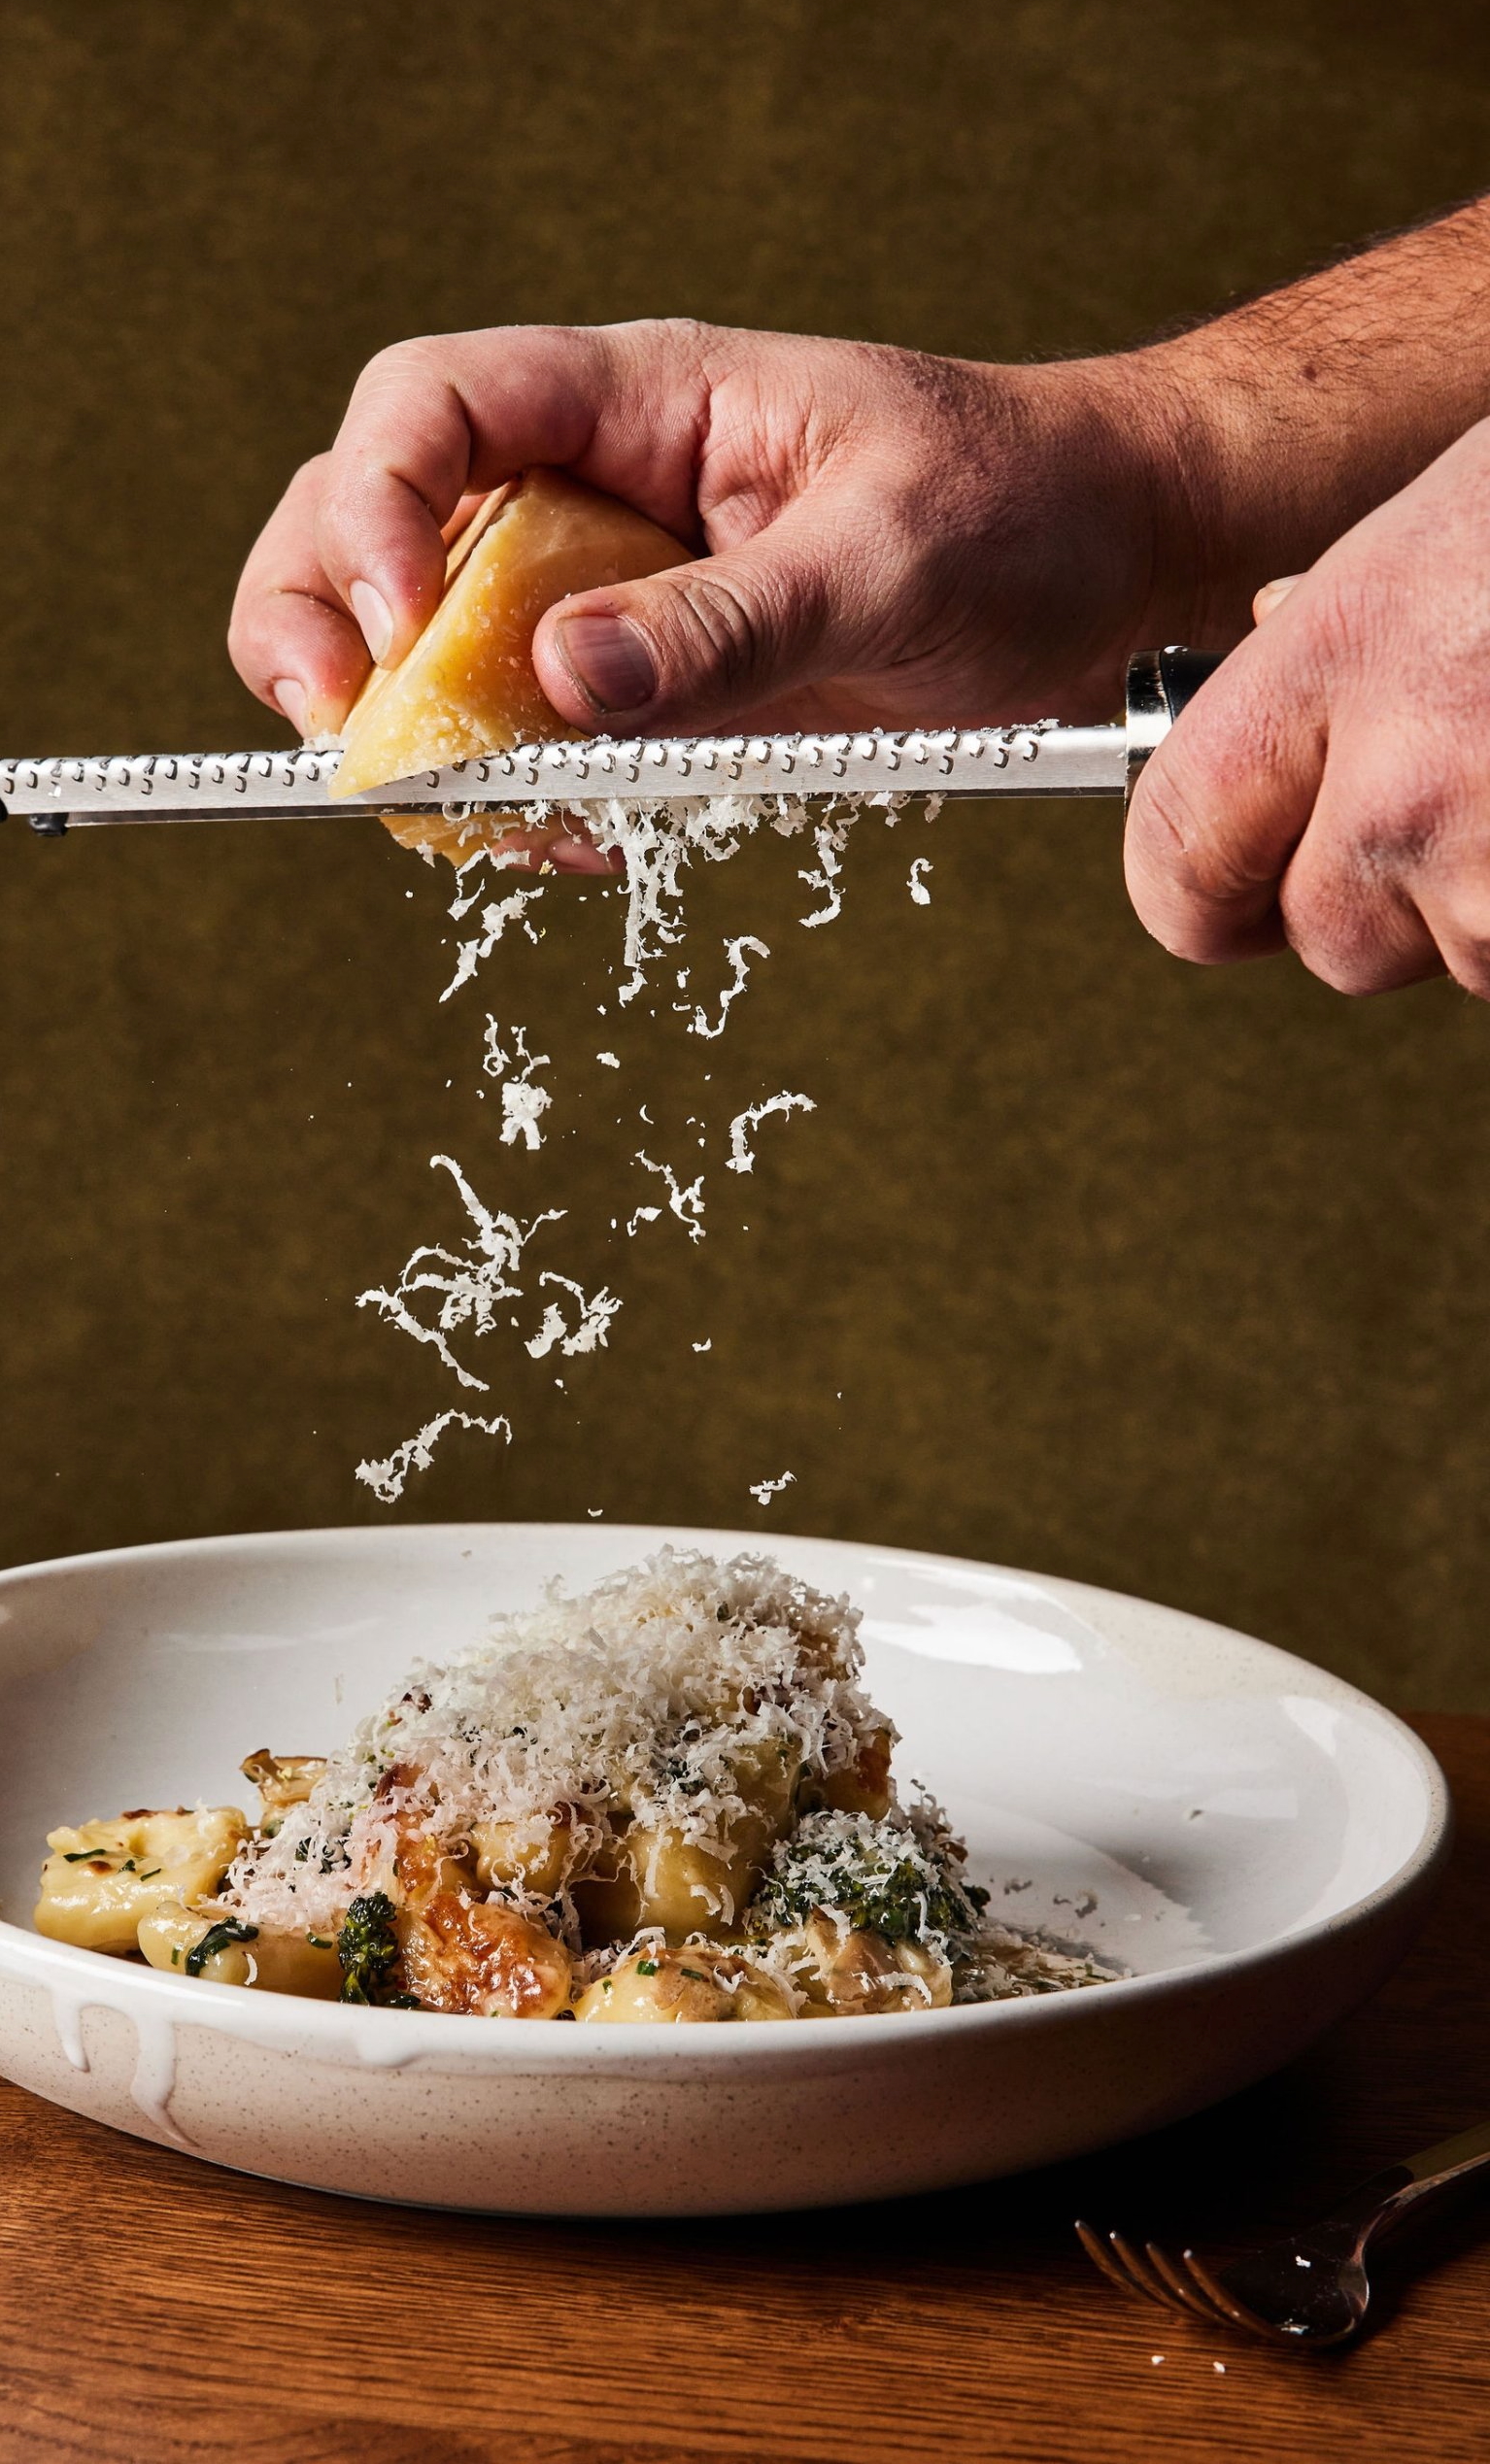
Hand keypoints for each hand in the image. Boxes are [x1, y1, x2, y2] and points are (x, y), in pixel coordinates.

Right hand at [229, 318, 1179, 746]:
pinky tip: (571, 838)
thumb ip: (728, 623)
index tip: (397, 630)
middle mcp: (594, 488)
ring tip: (480, 814)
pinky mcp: (644, 689)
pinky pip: (522, 736)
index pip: (435, 402)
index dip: (376, 504)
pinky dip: (508, 795)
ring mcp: (607, 593)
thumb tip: (558, 681)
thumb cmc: (1019, 508)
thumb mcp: (887, 558)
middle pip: (371, 518)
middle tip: (351, 736)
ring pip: (425, 644)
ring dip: (410, 733)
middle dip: (323, 623)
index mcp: (639, 400)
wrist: (1109, 565)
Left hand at [1125, 415, 1489, 998]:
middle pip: (1330, 943)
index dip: (1199, 891)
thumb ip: (1318, 641)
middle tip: (1452, 799)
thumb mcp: (1425, 534)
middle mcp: (1409, 777)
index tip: (1226, 892)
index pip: (1178, 849)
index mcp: (1342, 655)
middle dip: (1383, 900)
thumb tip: (1263, 687)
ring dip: (1486, 899)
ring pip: (1452, 958)